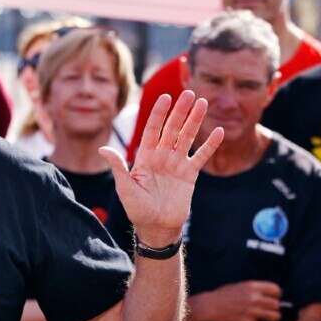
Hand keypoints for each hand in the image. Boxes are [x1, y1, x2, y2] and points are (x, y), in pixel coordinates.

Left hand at [100, 91, 221, 245]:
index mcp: (145, 156)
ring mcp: (177, 163)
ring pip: (187, 137)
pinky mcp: (190, 174)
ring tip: (203, 103)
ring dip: (195, 120)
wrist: (156, 227)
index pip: (153, 129)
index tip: (165, 97)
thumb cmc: (137, 208)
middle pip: (172, 128)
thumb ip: (118, 167)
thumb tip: (103, 149)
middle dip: (180, 111)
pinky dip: (210, 144)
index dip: (159, 113)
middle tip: (190, 93)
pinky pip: (201, 156)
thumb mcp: (125, 188)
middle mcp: (162, 155)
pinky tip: (218, 131)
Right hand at [192, 281, 282, 320]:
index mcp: (252, 286)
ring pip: (275, 317)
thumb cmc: (224, 296)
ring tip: (265, 318)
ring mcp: (252, 312)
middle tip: (268, 310)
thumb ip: (255, 289)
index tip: (273, 299)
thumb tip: (272, 295)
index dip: (276, 295)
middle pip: (277, 305)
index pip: (276, 290)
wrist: (209, 307)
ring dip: (271, 318)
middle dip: (274, 308)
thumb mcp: (239, 286)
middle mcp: (253, 298)